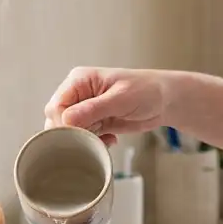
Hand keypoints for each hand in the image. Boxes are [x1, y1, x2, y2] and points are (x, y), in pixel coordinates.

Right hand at [44, 67, 170, 145]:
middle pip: (57, 120)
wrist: (166, 100)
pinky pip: (84, 137)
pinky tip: (110, 140)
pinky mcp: (95, 122)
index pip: (56, 105)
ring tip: (105, 138)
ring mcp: (86, 109)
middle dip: (73, 134)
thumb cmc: (147, 90)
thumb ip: (93, 109)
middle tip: (93, 139)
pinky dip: (94, 143)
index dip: (62, 124)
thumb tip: (66, 120)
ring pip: (70, 131)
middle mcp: (79, 94)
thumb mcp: (120, 99)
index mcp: (79, 80)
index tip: (79, 135)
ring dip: (85, 140)